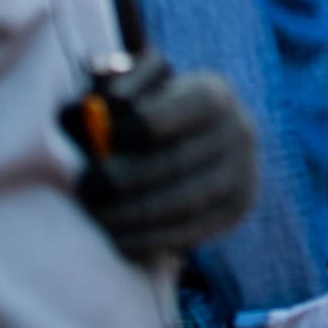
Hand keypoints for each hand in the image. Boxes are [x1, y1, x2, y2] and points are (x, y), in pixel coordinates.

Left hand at [76, 67, 258, 261]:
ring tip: (97, 217)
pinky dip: (152, 240)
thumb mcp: (133, 89)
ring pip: (187, 202)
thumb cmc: (147, 113)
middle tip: (85, 188)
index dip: (143, 123)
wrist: (192, 144)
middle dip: (125, 179)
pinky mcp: (237, 208)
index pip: (189, 106)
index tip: (104, 139)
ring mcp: (243, 172)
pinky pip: (194, 231)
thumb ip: (116, 87)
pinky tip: (119, 239)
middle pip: (180, 160)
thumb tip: (105, 104)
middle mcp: (238, 130)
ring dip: (134, 215)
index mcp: (213, 93)